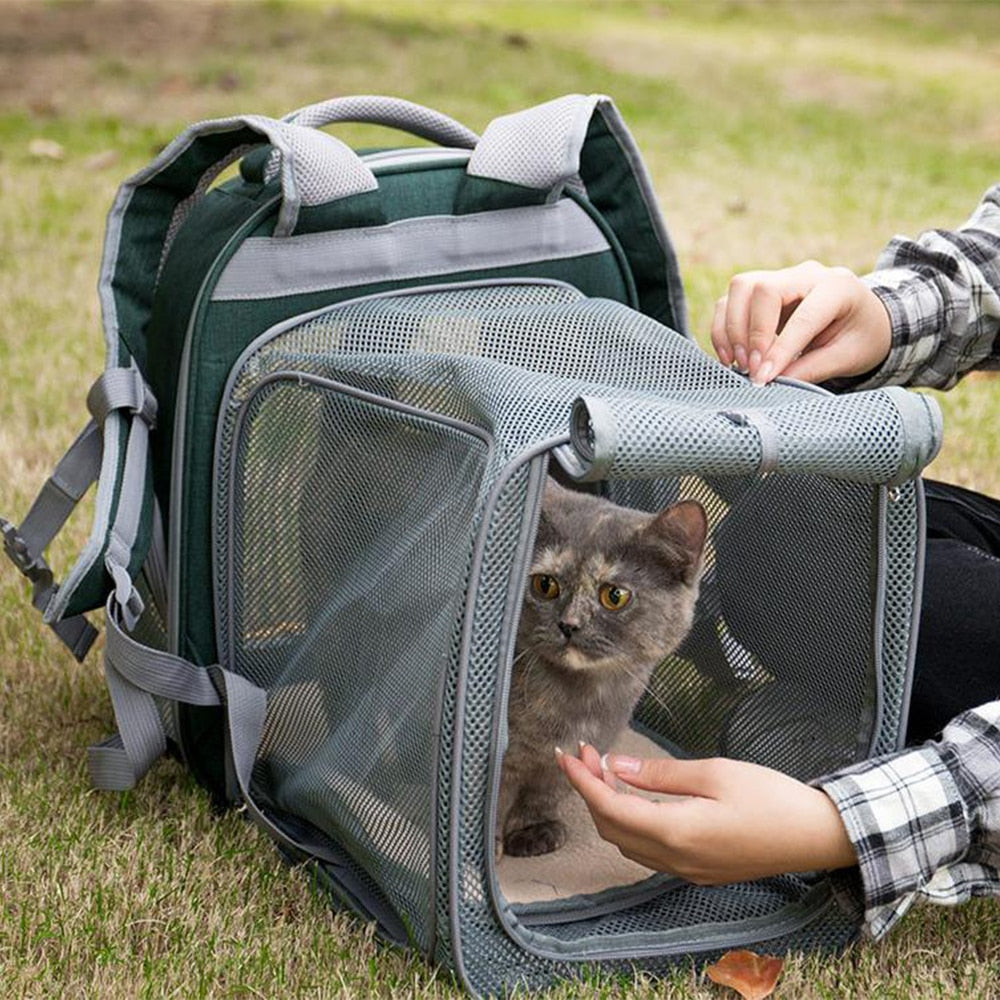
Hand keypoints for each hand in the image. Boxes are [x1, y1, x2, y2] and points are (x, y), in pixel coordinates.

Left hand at [556, 744, 856, 883]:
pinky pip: (647, 851)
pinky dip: (629, 822)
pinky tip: (634, 797)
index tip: (564, 755)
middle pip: (611, 828)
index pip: (609, 808)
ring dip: (609, 808)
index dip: (581, 781)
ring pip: (626, 842)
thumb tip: (616, 767)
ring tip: (606, 770)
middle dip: (591, 790)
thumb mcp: (714, 773)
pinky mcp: (698, 870)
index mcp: (676, 833)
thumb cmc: (769, 798)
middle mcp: (675, 859)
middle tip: (588, 753)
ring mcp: (686, 870)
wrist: (814, 836)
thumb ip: (660, 774)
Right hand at [711, 260, 892, 385]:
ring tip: (738, 363)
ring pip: (740, 288)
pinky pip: (731, 302)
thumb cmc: (860, 337)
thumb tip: (773, 381)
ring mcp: (780, 278)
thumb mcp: (848, 356)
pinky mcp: (760, 291)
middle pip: (762, 288)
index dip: (780, 349)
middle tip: (752, 369)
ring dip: (732, 329)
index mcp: (837, 287)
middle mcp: (805, 274)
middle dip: (751, 333)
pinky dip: (724, 329)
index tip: (763, 377)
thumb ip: (812, 368)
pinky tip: (731, 356)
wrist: (863, 319)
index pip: (802, 315)